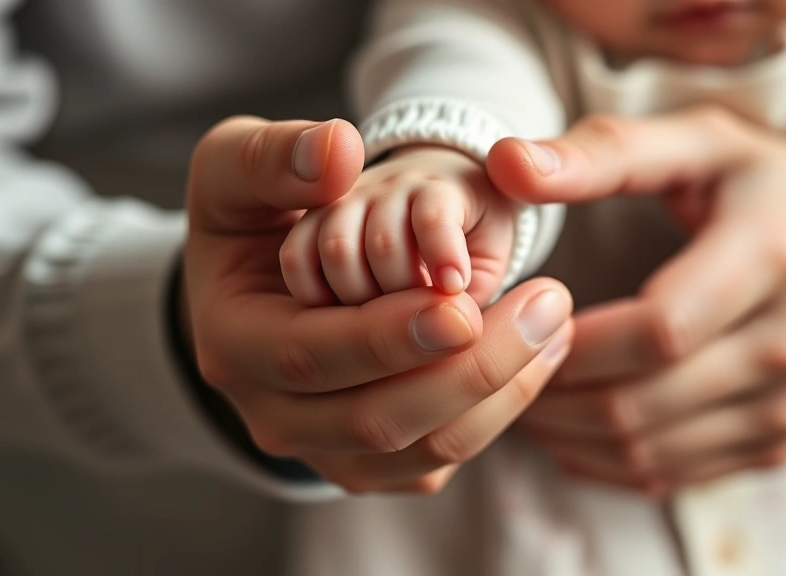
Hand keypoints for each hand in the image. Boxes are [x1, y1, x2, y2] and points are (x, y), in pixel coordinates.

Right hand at [183, 117, 573, 493]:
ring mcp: (321, 448)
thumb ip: (275, 155)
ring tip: (554, 320)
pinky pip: (439, 459)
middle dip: (470, 369)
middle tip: (547, 303)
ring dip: (500, 394)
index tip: (462, 298)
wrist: (257, 285)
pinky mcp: (367, 462)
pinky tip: (539, 349)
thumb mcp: (235, 169)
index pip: (312, 355)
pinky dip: (498, 412)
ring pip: (422, 452)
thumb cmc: (253, 218)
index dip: (390, 334)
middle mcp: (271, 414)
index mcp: (231, 344)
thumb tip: (338, 151)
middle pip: (377, 420)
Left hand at [487, 108, 785, 492]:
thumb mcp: (712, 147)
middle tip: (500, 362)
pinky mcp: (773, 443)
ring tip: (520, 392)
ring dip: (565, 433)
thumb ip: (609, 151)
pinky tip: (568, 427)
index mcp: (769, 259)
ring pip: (645, 452)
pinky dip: (602, 461)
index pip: (656, 330)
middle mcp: (783, 346)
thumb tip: (506, 164)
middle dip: (550, 392)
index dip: (571, 339)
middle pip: (639, 403)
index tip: (521, 317)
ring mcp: (782, 407)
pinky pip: (669, 476)